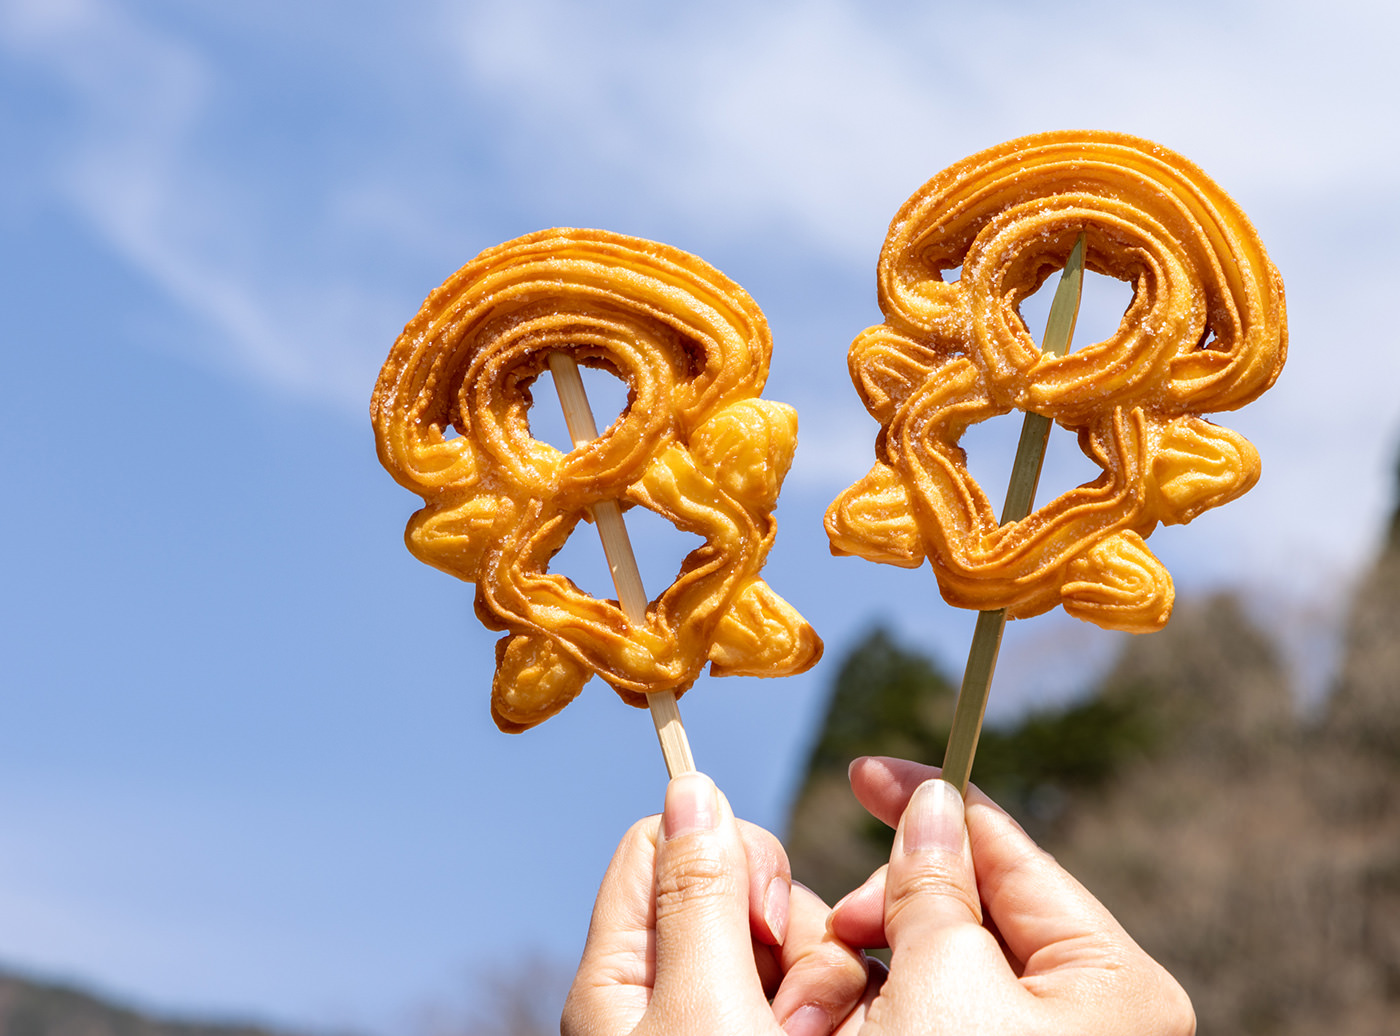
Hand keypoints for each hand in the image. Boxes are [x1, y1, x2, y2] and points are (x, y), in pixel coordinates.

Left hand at [563, 771, 876, 1035]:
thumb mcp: (701, 1007)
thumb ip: (700, 896)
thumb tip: (693, 787)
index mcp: (620, 975)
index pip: (664, 844)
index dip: (727, 858)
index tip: (762, 922)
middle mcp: (670, 990)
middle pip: (742, 888)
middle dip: (794, 935)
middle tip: (798, 1015)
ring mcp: (726, 1017)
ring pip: (793, 938)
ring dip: (825, 981)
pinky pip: (822, 989)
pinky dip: (838, 1011)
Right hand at [829, 756, 1195, 1035]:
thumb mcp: (941, 976)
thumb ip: (933, 880)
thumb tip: (930, 802)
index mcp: (1113, 982)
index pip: (1013, 851)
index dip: (933, 801)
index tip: (865, 772)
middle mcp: (1089, 1017)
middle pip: (971, 910)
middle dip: (886, 912)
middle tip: (839, 928)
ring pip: (936, 967)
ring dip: (867, 972)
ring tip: (827, 1008)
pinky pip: (928, 1013)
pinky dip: (877, 1012)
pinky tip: (835, 1027)